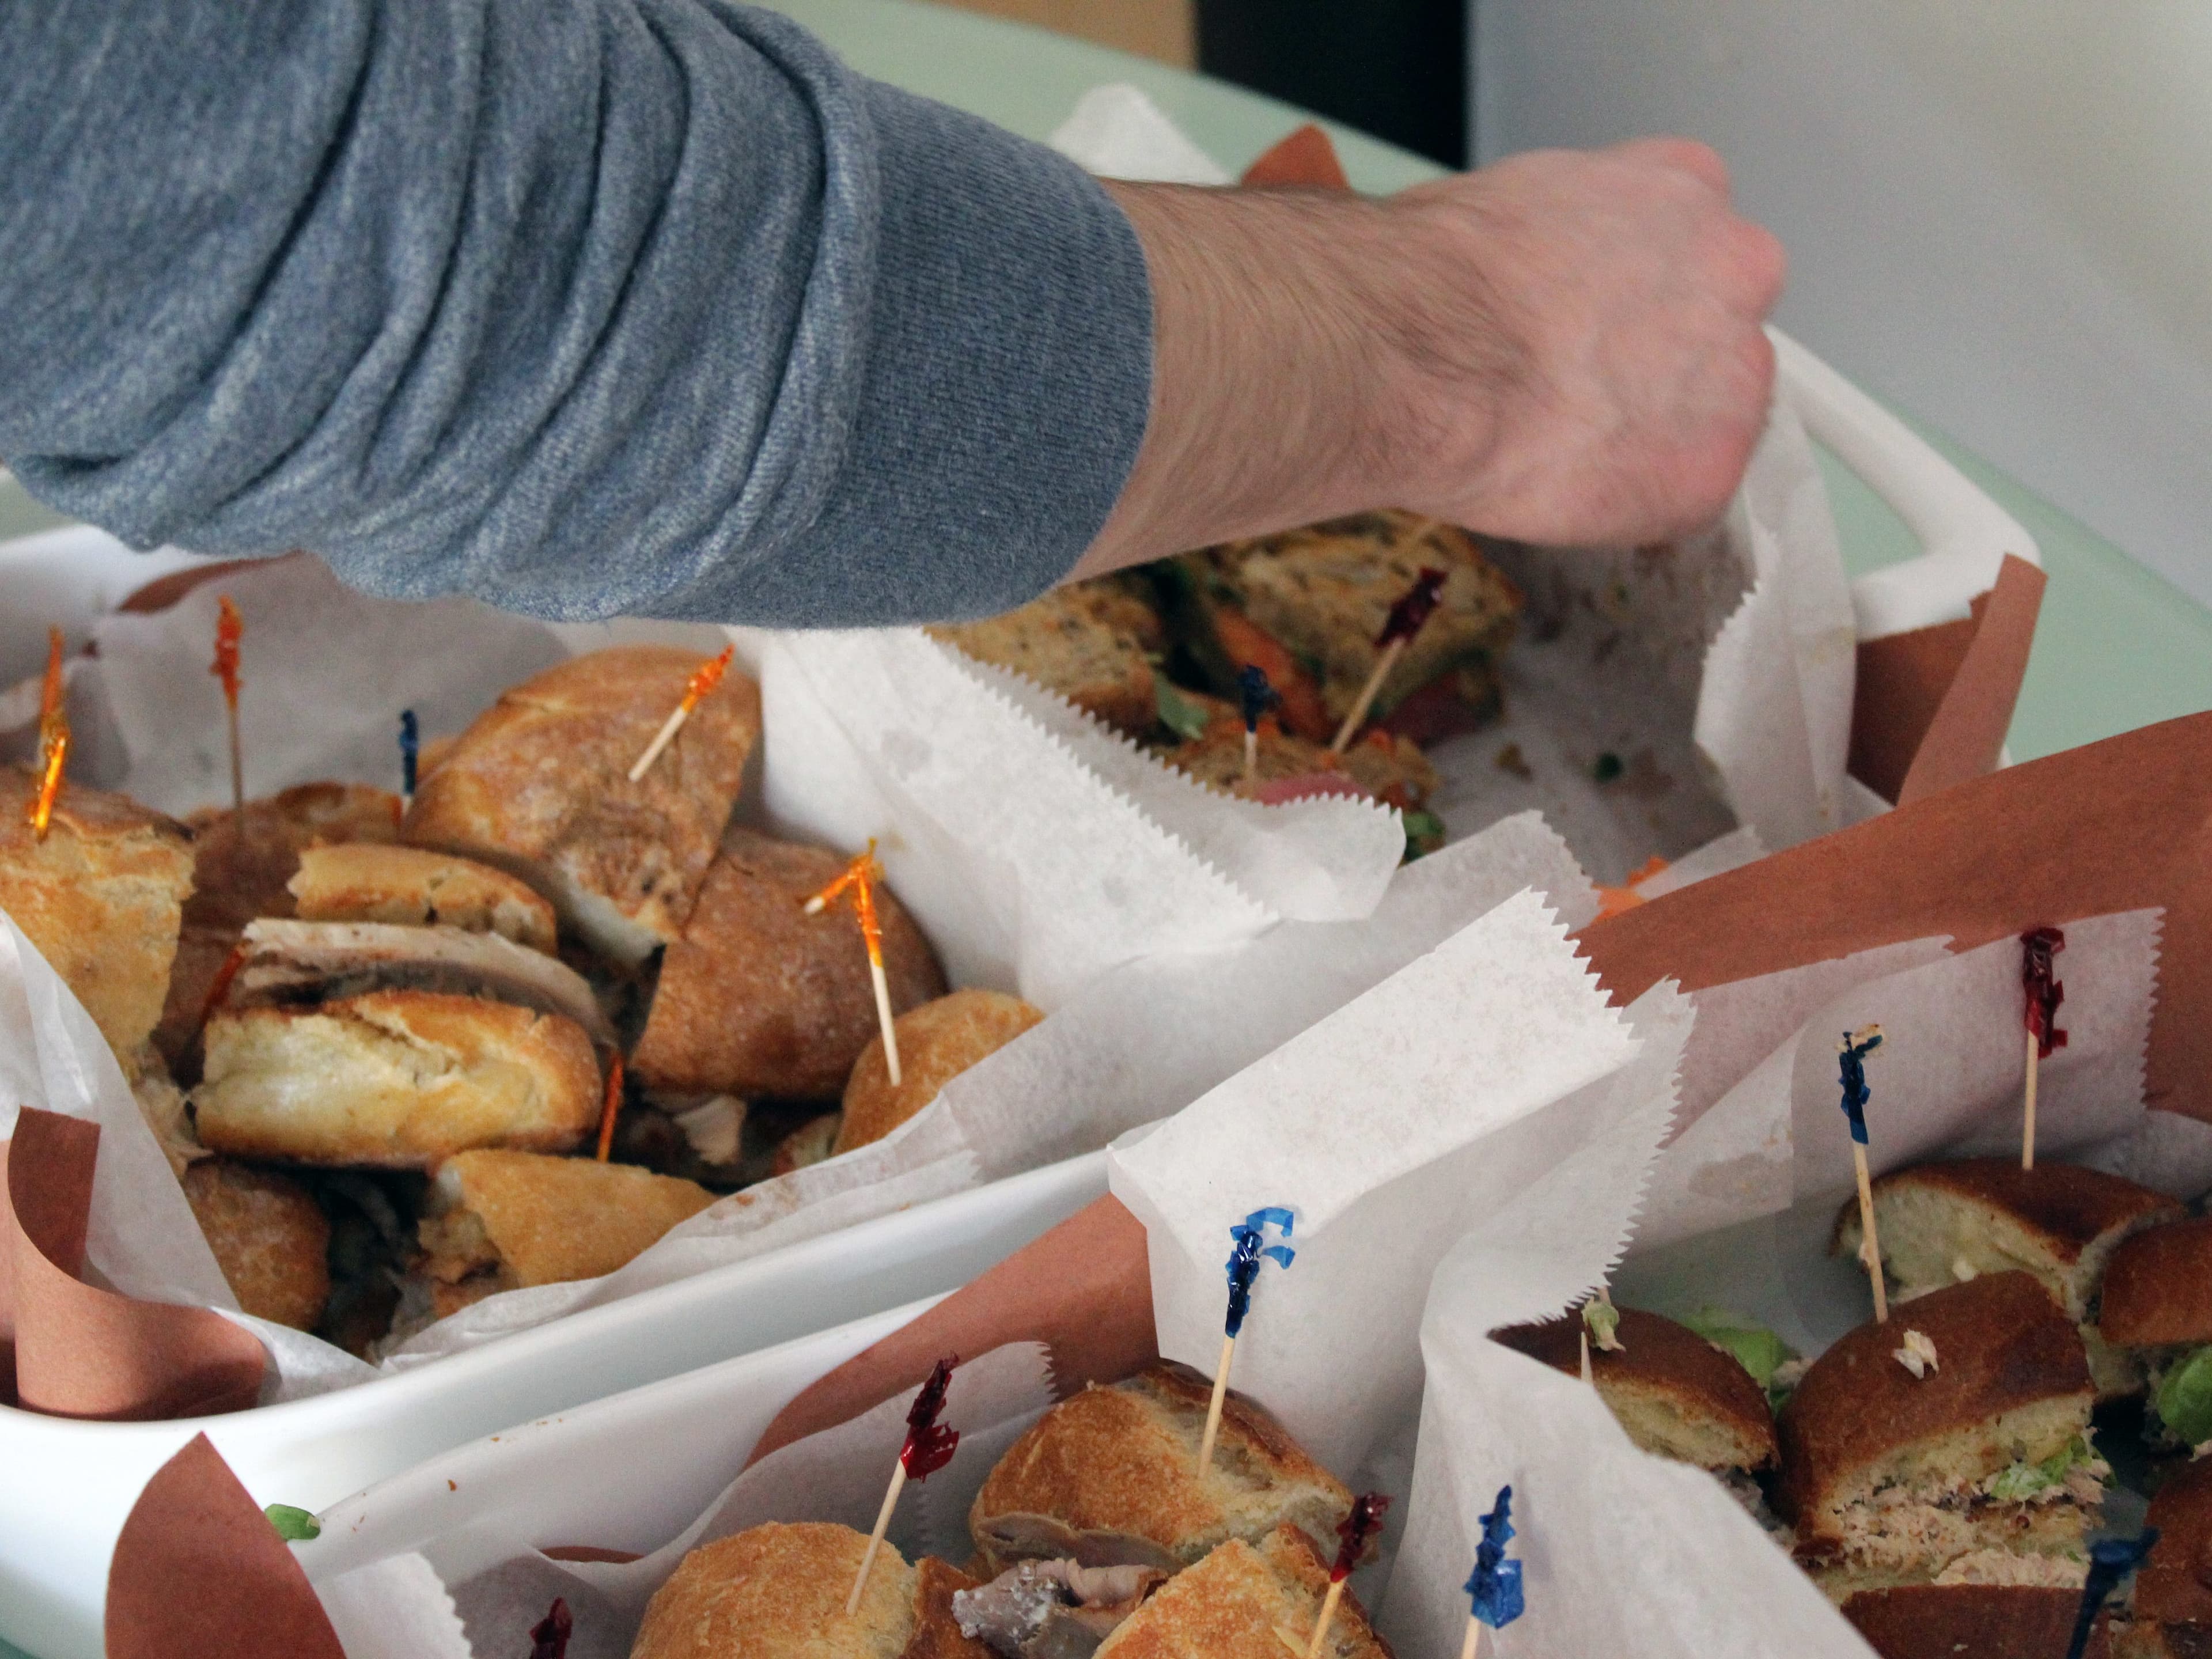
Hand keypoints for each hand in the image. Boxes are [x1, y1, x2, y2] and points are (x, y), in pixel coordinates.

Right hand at [1381, 139, 1785, 545]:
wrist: (1415, 357)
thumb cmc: (1434, 275)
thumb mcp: (1512, 197)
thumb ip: (1570, 236)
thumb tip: (1538, 279)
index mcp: (1687, 186)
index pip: (1691, 248)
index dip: (1633, 296)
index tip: (1587, 322)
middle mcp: (1739, 270)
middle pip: (1715, 330)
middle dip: (1656, 364)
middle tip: (1574, 389)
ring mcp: (1736, 378)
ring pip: (1706, 420)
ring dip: (1647, 436)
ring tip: (1557, 443)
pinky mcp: (1708, 474)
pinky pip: (1678, 499)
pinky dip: (1627, 506)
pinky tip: (1559, 486)